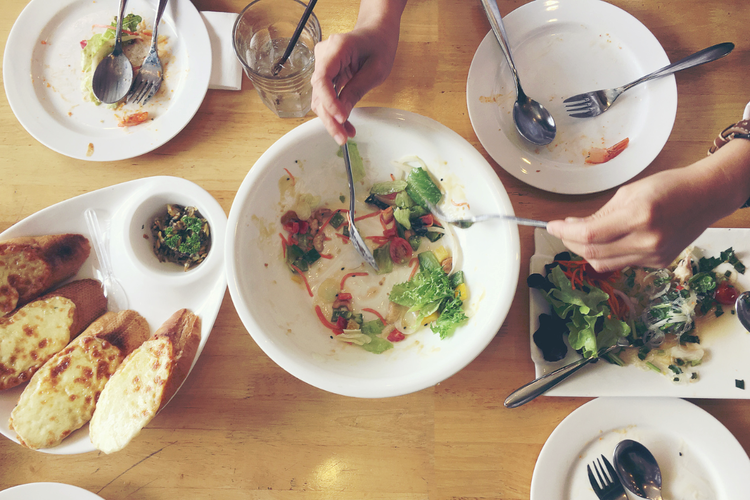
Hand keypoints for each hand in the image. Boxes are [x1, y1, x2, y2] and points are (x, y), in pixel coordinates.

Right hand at [310, 2, 404, 144]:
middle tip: (342, 138)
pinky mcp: (326, 75)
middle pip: (319, 92)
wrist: (376, 32)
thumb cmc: (379, 46)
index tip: (341, 118)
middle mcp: (323, 56)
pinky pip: (326, 97)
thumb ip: (356, 91)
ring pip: (320, 98)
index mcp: (336, 48)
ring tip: (346, 135)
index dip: (329, 102)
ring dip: (331, 119)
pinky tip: (345, 125)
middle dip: (329, 118)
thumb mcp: (375, 70)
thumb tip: (341, 115)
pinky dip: (335, 112)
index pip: (323, 78)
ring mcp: (322, 65)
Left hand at [546, 141, 749, 270]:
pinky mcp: (658, 264)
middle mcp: (646, 241)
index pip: (589, 235)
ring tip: (581, 236)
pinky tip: (608, 240)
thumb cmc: (668, 187)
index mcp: (638, 216)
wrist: (706, 197)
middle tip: (563, 231)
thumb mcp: (629, 192)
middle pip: (592, 253)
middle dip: (570, 243)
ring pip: (604, 264)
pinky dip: (607, 253)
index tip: (551, 226)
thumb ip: (600, 214)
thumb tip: (572, 227)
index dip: (564, 233)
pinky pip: (621, 263)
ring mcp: (653, 256)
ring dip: (585, 251)